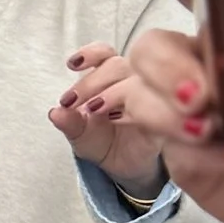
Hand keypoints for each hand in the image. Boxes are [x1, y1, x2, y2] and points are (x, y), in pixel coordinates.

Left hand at [49, 40, 168, 192]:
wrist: (127, 168)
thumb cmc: (104, 143)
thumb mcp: (81, 136)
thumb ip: (70, 123)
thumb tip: (55, 113)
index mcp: (110, 77)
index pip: (104, 54)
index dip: (91, 54)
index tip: (73, 64)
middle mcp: (133, 80)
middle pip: (119, 65)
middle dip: (93, 81)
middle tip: (73, 103)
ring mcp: (153, 94)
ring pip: (140, 79)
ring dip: (115, 92)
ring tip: (97, 111)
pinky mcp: (168, 113)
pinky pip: (159, 103)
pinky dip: (138, 108)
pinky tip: (123, 119)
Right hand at [107, 0, 223, 222]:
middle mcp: (211, 62)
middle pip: (154, 46)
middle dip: (166, 70)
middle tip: (199, 100)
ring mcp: (191, 107)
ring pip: (141, 94)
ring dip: (163, 113)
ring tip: (208, 135)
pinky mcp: (182, 150)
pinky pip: (157, 143)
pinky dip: (184, 153)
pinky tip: (223, 162)